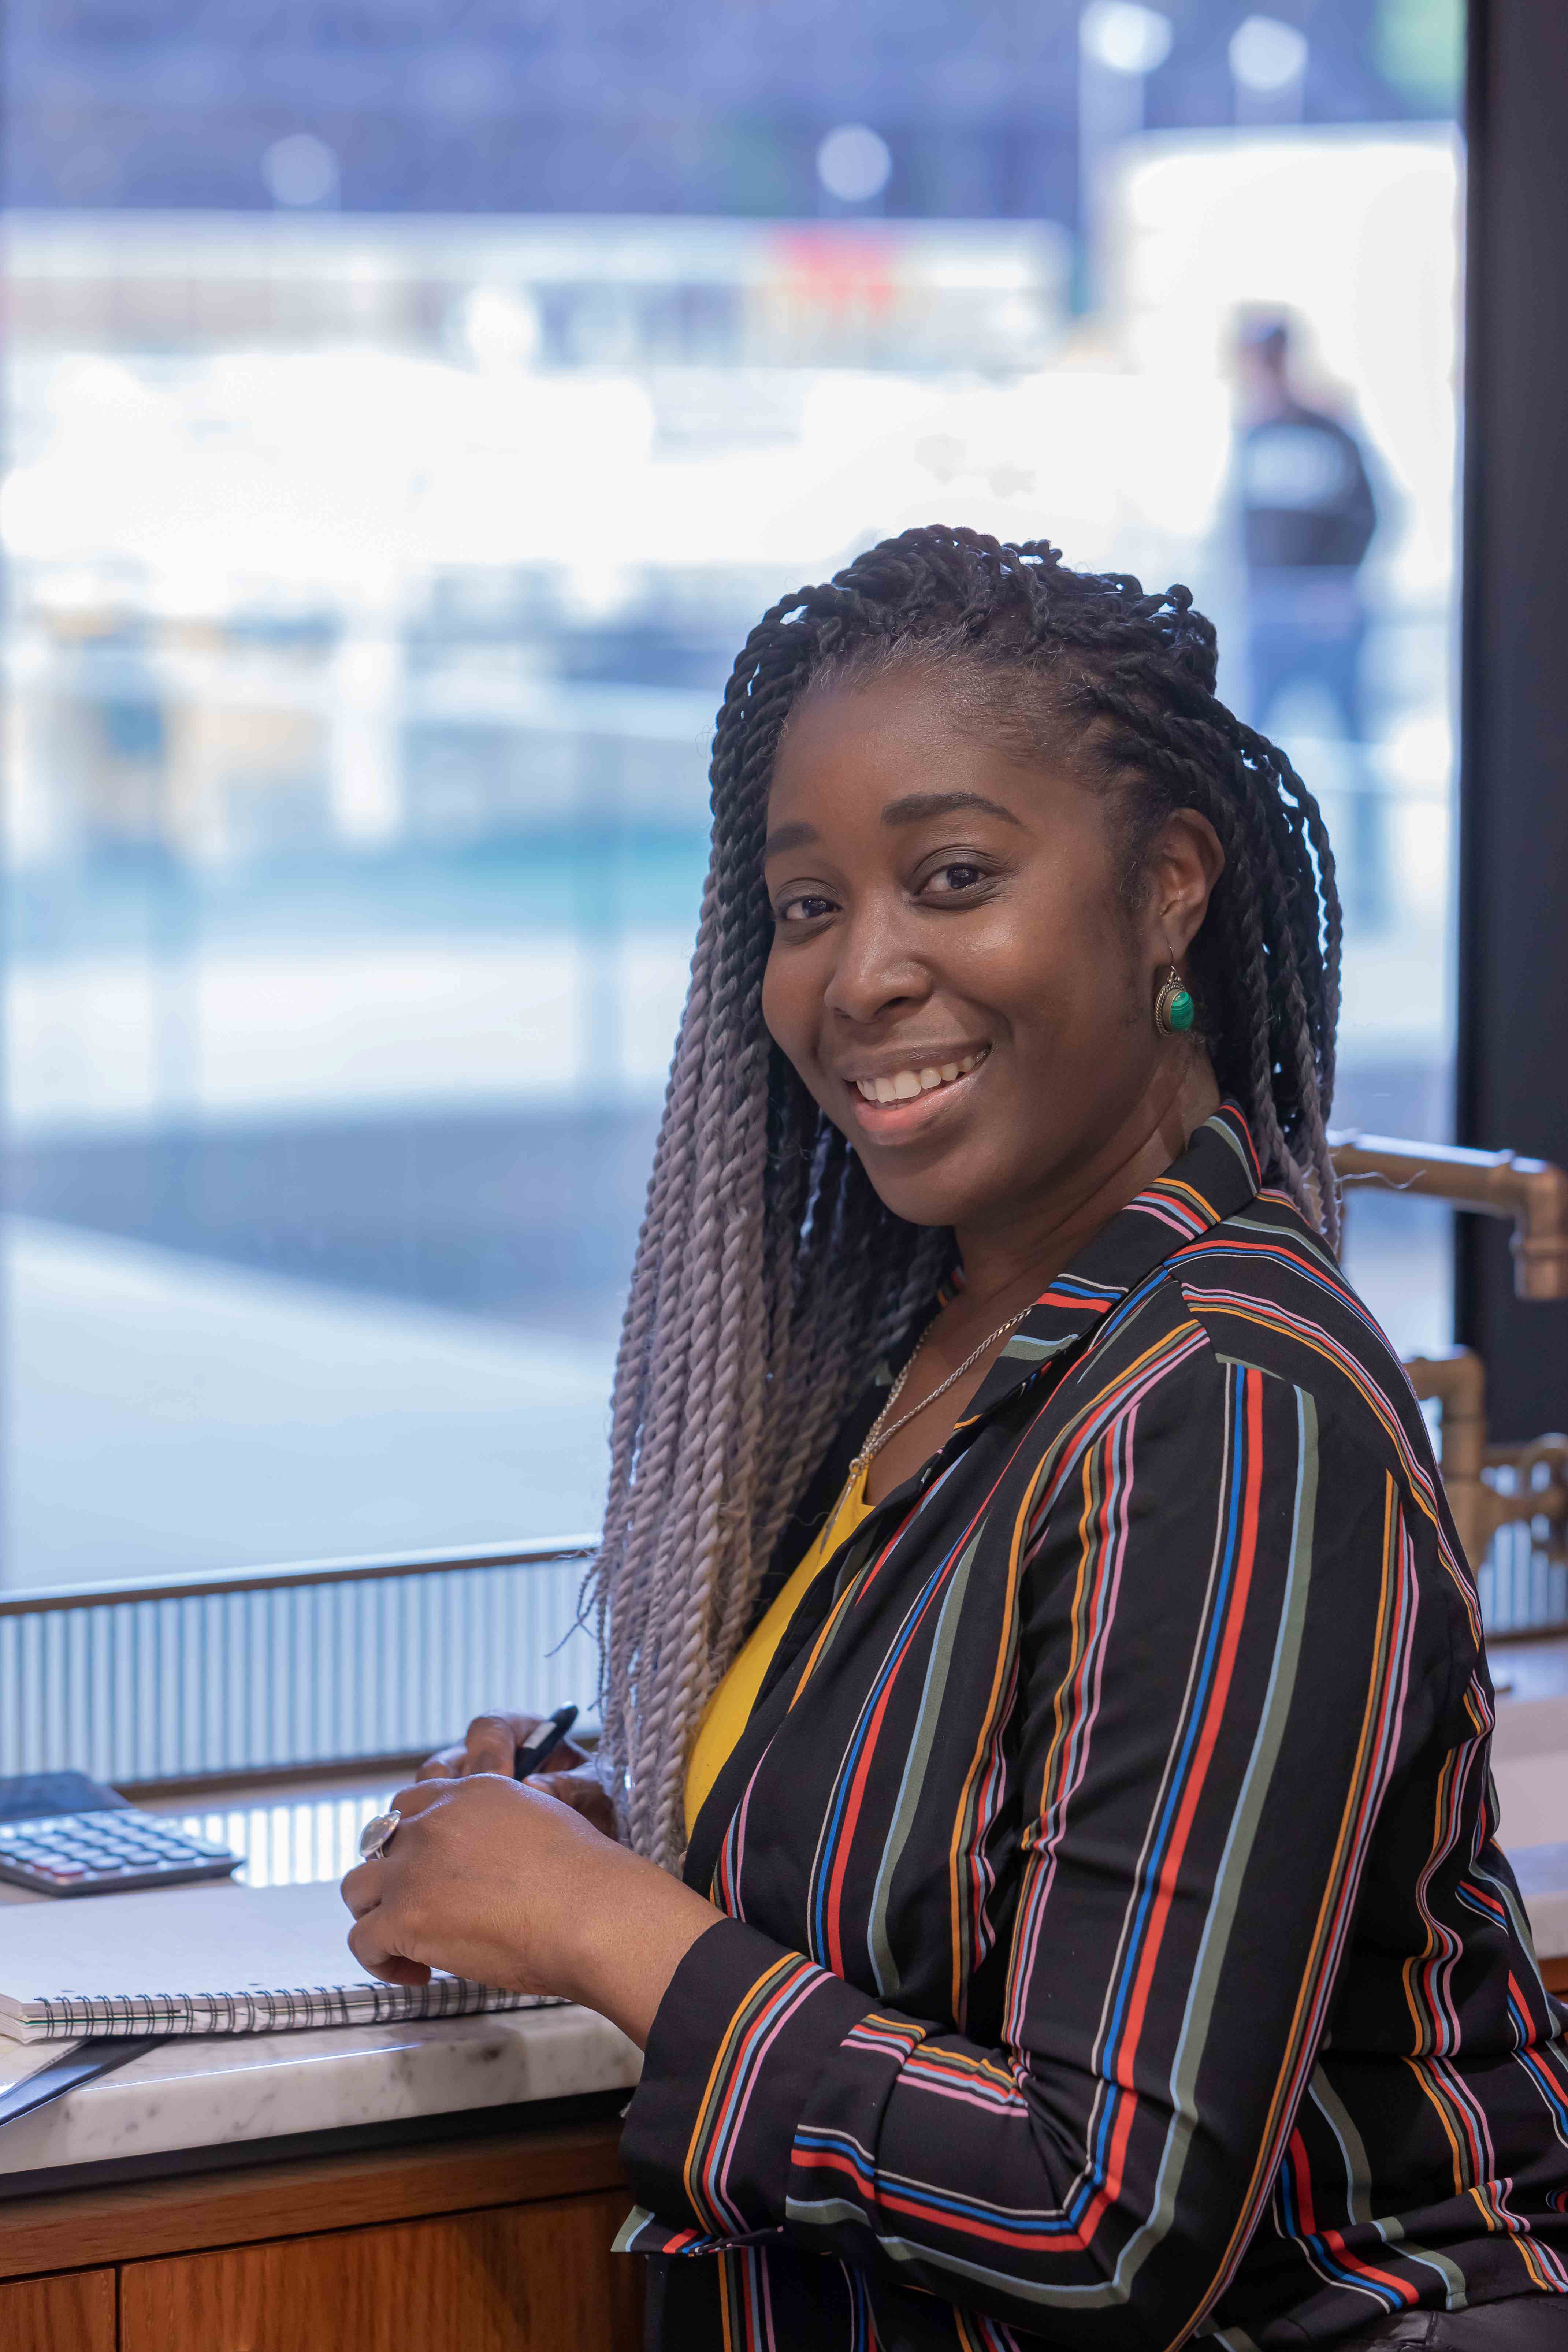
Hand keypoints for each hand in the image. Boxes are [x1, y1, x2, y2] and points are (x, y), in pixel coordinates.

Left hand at [340, 1774, 720, 2048]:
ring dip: (377, 1914)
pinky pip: (362, 1939)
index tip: (430, 1870)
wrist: (592, 1914)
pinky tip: (417, 1973)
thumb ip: (499, 1828)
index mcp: (471, 1791)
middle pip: (377, 1840)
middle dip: (390, 1874)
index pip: (412, 1804)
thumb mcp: (541, 1820)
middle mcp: (434, 1821)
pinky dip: (381, 1961)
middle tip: (418, 1906)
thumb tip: (488, 1858)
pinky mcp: (404, 1916)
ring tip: (407, 1943)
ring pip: (357, 1887)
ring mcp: (414, 1868)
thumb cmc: (585, 1880)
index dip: (412, 1840)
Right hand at [416, 1710, 613, 1837]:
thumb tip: (535, 1785)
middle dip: (455, 1789)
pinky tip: (457, 1863)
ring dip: (438, 1816)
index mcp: (520, 1732)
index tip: (502, 1780)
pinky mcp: (451, 1820)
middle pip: (446, 1760)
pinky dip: (436, 1840)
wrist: (586, 1846)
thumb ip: (573, 1786)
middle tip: (475, 1820)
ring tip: (465, 1845)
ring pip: (428, 1794)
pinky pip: (429, 1825)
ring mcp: (461, 1789)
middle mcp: (483, 1757)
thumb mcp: (594, 1793)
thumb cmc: (591, 1805)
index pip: (490, 1727)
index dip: (490, 1752)